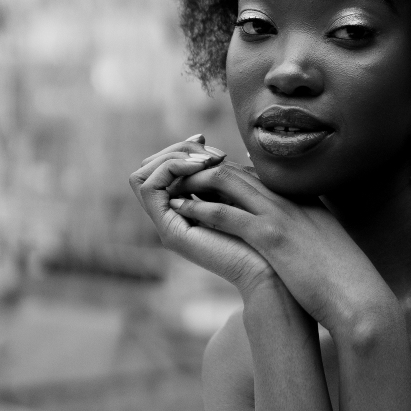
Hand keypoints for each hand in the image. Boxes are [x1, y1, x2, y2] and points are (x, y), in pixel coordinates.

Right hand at [128, 138, 274, 295]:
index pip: (160, 169)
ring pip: (142, 176)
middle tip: (207, 150)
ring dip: (173, 157)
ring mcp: (167, 225)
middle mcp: (170, 217)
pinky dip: (171, 170)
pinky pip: (150, 189)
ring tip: (206, 160)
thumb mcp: (234, 194)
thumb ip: (215, 176)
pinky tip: (201, 167)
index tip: (205, 141)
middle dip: (175, 150)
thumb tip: (204, 145)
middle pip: (147, 169)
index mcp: (183, 209)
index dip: (178, 149)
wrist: (268, 270)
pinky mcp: (169, 231)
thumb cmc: (261, 236)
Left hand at [163, 160, 393, 332]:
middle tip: (179, 177)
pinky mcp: (271, 236)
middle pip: (238, 171)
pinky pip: (226, 214)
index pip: (259, 176)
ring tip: (172, 187)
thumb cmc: (347, 282)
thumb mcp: (328, 248)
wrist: (360, 299)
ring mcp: (281, 215)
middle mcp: (291, 200)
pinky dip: (200, 208)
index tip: (206, 181)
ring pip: (227, 182)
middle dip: (205, 170)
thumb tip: (300, 241)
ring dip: (195, 182)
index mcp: (305, 201)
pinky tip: (181, 210)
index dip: (228, 175)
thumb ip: (311, 234)